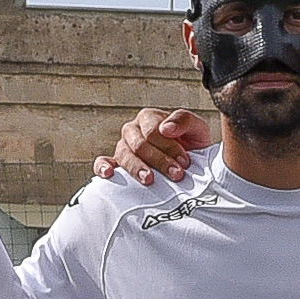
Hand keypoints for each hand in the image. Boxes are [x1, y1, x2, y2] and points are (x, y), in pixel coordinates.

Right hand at [91, 108, 209, 183]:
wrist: (189, 163)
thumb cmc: (191, 144)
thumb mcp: (197, 128)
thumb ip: (184, 120)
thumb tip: (166, 129)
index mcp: (148, 118)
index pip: (153, 131)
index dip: (169, 146)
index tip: (185, 161)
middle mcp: (132, 131)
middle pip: (139, 145)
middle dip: (159, 161)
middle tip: (177, 174)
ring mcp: (122, 147)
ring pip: (124, 155)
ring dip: (138, 168)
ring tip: (150, 180)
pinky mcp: (116, 164)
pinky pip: (102, 163)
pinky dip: (102, 167)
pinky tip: (109, 174)